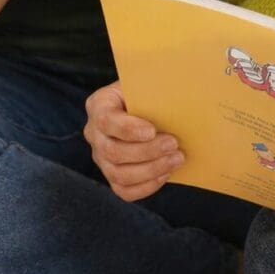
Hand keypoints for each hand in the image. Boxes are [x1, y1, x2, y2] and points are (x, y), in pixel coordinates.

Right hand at [84, 80, 183, 200]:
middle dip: (147, 151)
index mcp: (98, 105)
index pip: (106, 121)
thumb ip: (154, 88)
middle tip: (174, 144)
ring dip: (151, 170)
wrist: (146, 106)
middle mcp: (94, 133)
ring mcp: (100, 157)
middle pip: (113, 151)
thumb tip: (181, 94)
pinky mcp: (111, 176)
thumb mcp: (147, 82)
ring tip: (176, 159)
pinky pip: (124, 191)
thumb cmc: (149, 92)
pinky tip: (166, 173)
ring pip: (119, 174)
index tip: (152, 130)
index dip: (128, 129)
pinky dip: (147, 186)